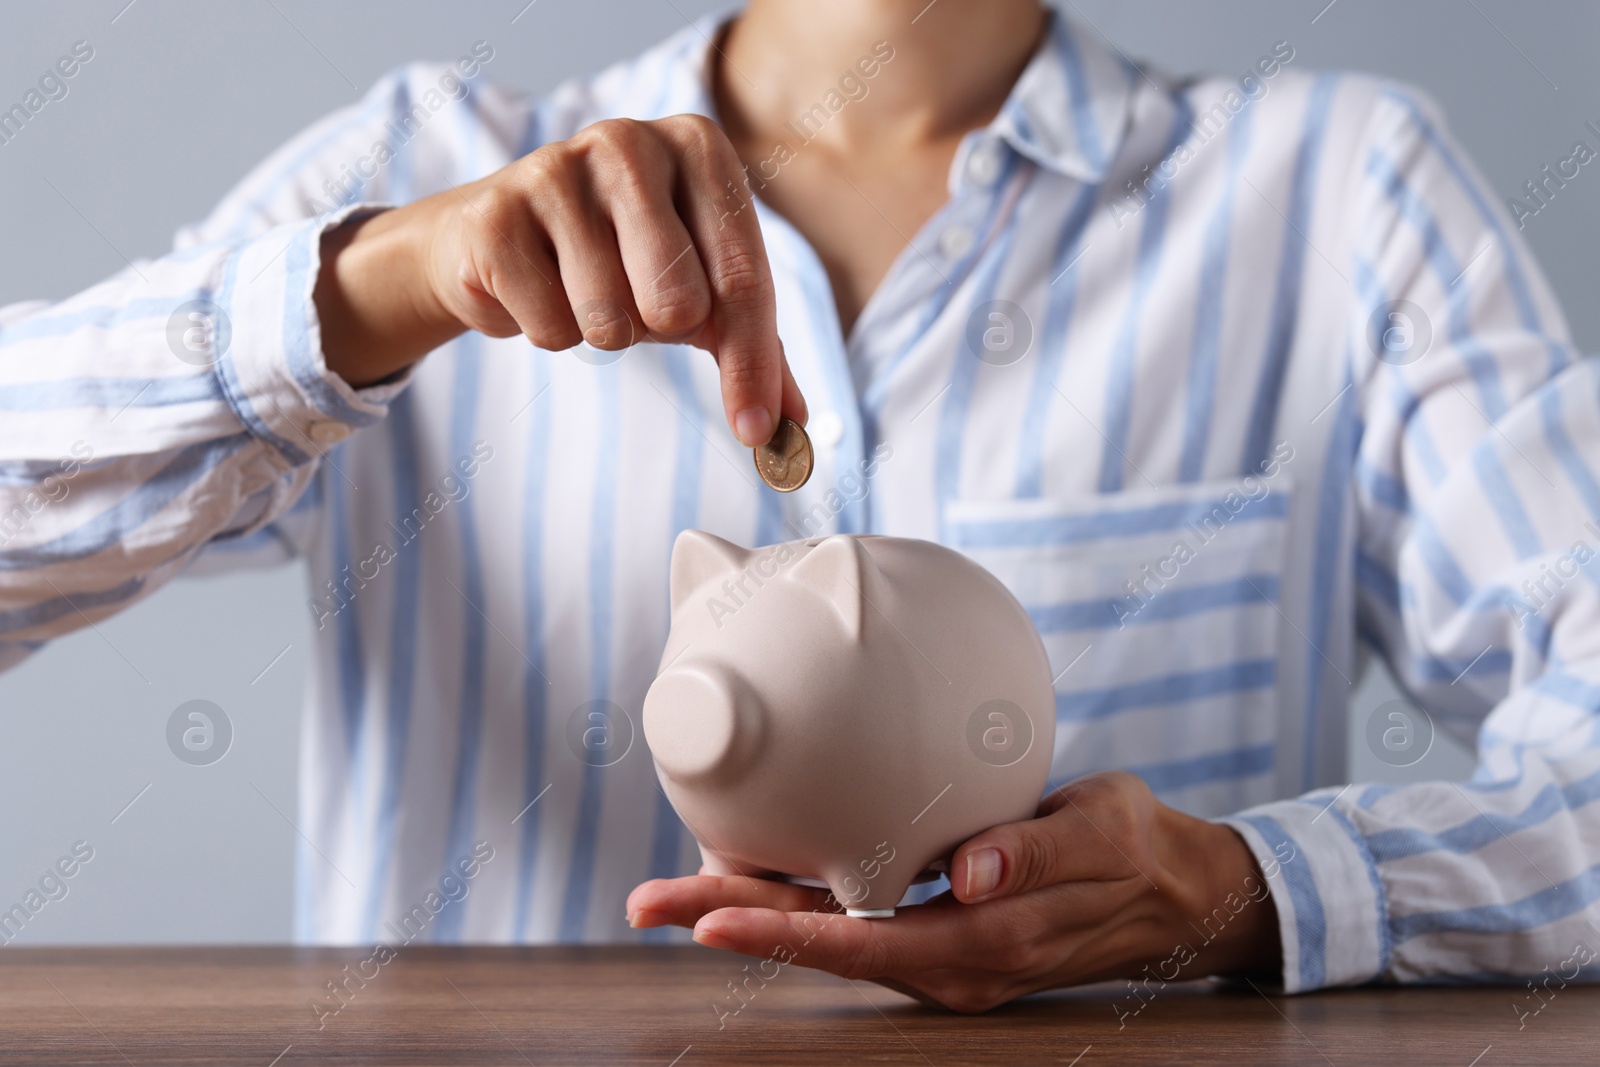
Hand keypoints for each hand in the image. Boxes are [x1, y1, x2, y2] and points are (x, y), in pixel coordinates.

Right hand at [314, 114, 805, 445]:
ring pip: (610, 320)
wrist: (493, 239)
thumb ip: (754, 351)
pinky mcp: (497, 214)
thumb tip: (795, 426)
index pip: (745, 277)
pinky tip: (533, 285)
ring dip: (599, 329)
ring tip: (578, 287)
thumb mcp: (700, 292)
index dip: (752, 365)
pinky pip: (549, 327)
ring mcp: (556, 169)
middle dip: (658, 330)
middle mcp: (631, 141)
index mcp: (700, 147)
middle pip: (680, 302)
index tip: (756, 432)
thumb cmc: (619, 258)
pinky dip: (546, 329)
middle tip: (633, 300)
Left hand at [626, 772, 1282, 1012]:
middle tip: (648, 900)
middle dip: (734, 921)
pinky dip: (798, 903)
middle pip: (824, 946)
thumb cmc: (1134, 850)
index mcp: (984, 943)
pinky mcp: (941, 936)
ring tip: (675, 887)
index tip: (713, 914)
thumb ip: (1036, 854)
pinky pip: (854, 925)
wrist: (1172, 889)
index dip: (785, 930)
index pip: (864, 944)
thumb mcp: (1101, 835)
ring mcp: (943, 956)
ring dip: (754, 912)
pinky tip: (756, 875)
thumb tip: (968, 874)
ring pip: (829, 938)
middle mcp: (951, 964)